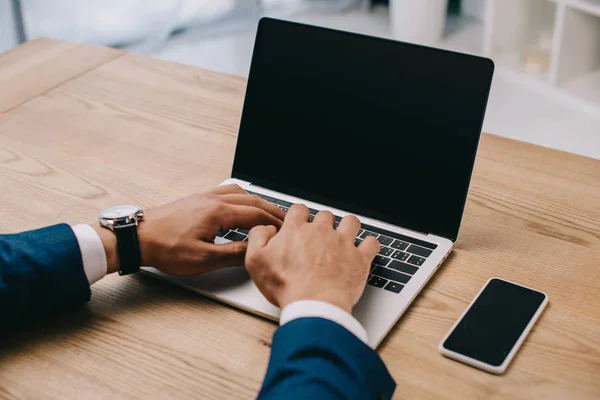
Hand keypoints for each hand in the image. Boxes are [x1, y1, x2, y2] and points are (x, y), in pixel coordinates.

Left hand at [94, 185, 285, 275]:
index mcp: (218, 212)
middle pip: (252, 201)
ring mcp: (204, 196)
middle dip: (271, 210)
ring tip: (268, 211)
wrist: (139, 237)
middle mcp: (213, 199)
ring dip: (258, 201)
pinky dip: (242, 197)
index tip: (286, 230)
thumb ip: (234, 253)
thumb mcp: (204, 259)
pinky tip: (241, 204)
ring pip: (240, 193)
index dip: (274, 223)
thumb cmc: (166, 248)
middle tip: (285, 220)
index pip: (256, 215)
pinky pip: (226, 191)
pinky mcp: (196, 199)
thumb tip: (256, 250)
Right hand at [245, 204, 379, 312]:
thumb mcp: (255, 261)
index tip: (298, 224)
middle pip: (325, 215)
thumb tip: (265, 229)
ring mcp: (343, 243)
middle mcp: (321, 232)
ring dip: (348, 227)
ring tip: (344, 236)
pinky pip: (371, 243)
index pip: (299, 210)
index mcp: (296, 230)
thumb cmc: (286, 286)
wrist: (314, 305)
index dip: (299, 216)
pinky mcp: (359, 258)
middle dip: (323, 224)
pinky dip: (369, 245)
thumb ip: (257, 238)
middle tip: (319, 238)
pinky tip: (365, 248)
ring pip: (351, 222)